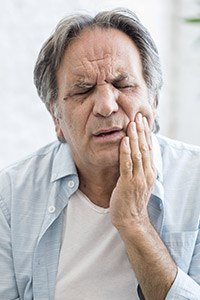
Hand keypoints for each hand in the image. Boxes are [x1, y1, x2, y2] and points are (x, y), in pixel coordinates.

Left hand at [110, 113, 155, 229]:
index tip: (143, 121)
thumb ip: (140, 168)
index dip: (146, 134)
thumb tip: (137, 154)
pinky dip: (125, 151)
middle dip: (141, 131)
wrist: (131, 219)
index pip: (149, 148)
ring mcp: (138, 178)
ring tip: (132, 123)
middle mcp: (146, 173)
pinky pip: (127, 164)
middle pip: (145, 148)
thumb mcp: (140, 182)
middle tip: (138, 116)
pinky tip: (124, 140)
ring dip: (134, 137)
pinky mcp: (127, 183)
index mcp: (150, 172)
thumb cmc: (133, 200)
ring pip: (137, 153)